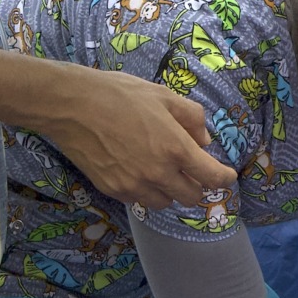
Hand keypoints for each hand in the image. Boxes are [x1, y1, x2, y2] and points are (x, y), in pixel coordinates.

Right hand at [37, 66, 234, 208]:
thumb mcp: (164, 96)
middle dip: (197, 185)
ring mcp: (134, 185)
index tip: (227, 175)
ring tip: (162, 171)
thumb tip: (203, 141)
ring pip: (165, 203)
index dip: (224, 178)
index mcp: (176, 149)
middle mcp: (158, 173)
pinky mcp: (112, 189)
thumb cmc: (119, 94)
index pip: (212, 177)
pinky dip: (145, 191)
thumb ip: (192, 118)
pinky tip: (139, 173)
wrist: (71, 105)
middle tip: (191, 170)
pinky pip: (138, 200)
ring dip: (170, 191)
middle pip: (191, 197)